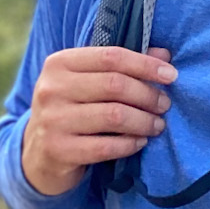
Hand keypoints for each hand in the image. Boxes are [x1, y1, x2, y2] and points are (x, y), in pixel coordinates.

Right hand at [21, 45, 176, 196]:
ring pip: (114, 116)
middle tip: (165, 104)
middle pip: (115, 85)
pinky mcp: (57, 150)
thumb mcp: (89, 81)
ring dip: (144, 121)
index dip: (145, 64)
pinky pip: (106, 146)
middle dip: (148, 95)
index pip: (111, 56)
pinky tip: (140, 141)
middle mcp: (52, 88)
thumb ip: (123, 67)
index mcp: (59, 63)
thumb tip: (165, 57)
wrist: (38, 152)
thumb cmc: (73, 108)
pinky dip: (130, 143)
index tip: (171, 75)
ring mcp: (52, 120)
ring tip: (158, 124)